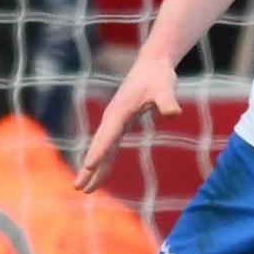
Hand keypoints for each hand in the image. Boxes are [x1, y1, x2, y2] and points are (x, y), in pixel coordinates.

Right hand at [72, 56, 180, 189]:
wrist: (152, 65)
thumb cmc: (158, 76)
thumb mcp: (165, 87)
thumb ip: (168, 101)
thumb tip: (174, 113)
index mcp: (119, 112)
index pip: (107, 136)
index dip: (98, 152)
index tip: (89, 167)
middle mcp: (112, 118)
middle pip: (98, 147)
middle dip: (88, 168)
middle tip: (79, 187)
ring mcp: (115, 122)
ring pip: (102, 149)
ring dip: (94, 169)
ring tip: (85, 189)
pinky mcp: (121, 123)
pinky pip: (110, 146)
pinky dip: (104, 160)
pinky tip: (101, 173)